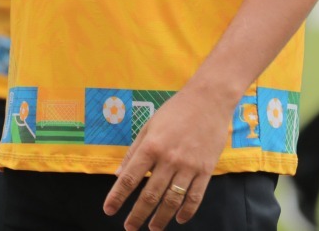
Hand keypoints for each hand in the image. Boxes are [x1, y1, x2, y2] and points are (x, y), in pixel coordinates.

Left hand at [103, 87, 232, 229]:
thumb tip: (119, 174)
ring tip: (153, 228)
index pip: (130, 178)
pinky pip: (195, 196)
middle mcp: (168, 159)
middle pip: (150, 195)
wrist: (209, 99)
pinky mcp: (205, 169)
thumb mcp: (149, 125)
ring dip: (161, 218)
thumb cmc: (176, 110)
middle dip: (137, 214)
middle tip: (129, 228)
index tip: (109, 210)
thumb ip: (134, 151)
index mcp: (151, 146)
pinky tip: (178, 218)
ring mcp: (188, 166)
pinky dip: (186, 211)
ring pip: (172, 200)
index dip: (117, 196)